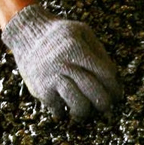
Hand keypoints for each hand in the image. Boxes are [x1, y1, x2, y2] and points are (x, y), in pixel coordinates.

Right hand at [3, 4, 122, 120]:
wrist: (26, 34)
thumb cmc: (60, 35)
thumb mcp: (82, 32)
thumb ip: (99, 52)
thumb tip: (114, 78)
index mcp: (77, 49)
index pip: (105, 74)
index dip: (114, 88)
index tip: (117, 96)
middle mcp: (65, 64)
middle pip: (93, 92)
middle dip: (104, 103)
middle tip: (106, 107)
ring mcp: (52, 79)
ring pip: (78, 104)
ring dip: (86, 112)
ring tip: (85, 111)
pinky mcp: (41, 90)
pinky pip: (59, 109)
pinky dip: (64, 112)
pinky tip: (66, 107)